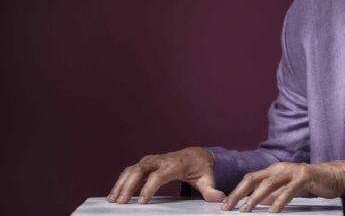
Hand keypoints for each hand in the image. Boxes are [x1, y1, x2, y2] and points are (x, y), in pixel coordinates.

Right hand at [106, 147, 224, 203]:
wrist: (196, 156)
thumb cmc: (201, 168)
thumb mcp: (207, 178)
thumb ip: (211, 189)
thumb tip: (218, 198)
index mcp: (174, 165)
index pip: (158, 176)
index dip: (149, 187)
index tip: (141, 201)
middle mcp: (160, 161)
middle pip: (139, 170)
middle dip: (128, 186)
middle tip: (120, 202)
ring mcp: (151, 161)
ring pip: (131, 170)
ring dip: (120, 184)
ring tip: (112, 200)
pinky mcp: (145, 165)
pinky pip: (130, 172)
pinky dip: (120, 181)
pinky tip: (113, 195)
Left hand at [221, 160, 344, 212]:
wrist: (333, 176)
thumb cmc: (310, 183)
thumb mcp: (288, 190)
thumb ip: (274, 195)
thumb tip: (260, 203)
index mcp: (274, 170)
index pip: (250, 179)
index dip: (237, 191)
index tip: (226, 204)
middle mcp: (280, 168)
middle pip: (254, 179)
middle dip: (239, 193)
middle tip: (229, 207)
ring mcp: (292, 171)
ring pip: (269, 184)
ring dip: (255, 198)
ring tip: (246, 210)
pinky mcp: (304, 176)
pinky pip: (289, 190)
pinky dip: (279, 200)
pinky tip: (273, 211)